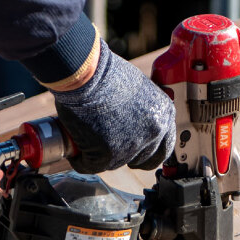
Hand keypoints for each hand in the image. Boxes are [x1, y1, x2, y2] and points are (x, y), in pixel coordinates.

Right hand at [52, 41, 175, 173]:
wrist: (87, 74)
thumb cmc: (107, 73)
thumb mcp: (139, 90)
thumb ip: (143, 111)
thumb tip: (135, 125)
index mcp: (164, 115)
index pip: (164, 148)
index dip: (148, 152)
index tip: (138, 152)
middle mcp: (153, 134)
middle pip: (141, 160)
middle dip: (125, 156)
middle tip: (109, 147)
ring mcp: (131, 147)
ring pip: (115, 163)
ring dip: (101, 156)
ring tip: (88, 140)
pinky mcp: (107, 155)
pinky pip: (91, 165)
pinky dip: (81, 160)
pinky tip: (75, 150)